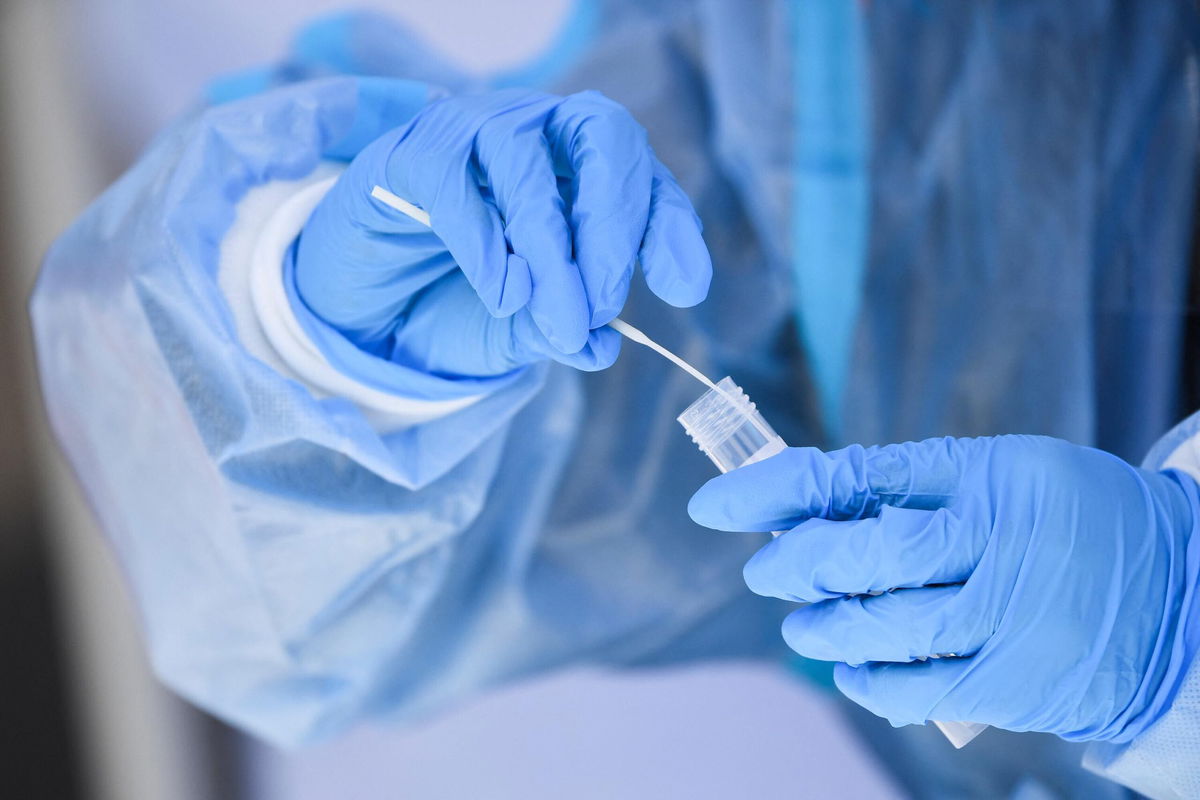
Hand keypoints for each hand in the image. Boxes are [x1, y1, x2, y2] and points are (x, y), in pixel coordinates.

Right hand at [293, 88, 711, 378]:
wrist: (371, 308)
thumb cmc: (461, 302)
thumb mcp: (523, 331)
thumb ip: (562, 332)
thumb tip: (602, 345)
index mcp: (581, 169)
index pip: (643, 175)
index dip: (667, 226)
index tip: (683, 289)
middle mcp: (537, 134)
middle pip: (599, 133)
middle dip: (613, 220)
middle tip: (605, 304)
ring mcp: (472, 133)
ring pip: (524, 157)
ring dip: (548, 243)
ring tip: (555, 315)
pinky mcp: (411, 154)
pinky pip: (452, 178)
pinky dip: (484, 240)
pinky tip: (502, 293)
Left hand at [688, 435, 1199, 742]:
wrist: (1180, 596)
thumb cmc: (1068, 523)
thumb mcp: (1004, 476)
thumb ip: (911, 489)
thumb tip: (804, 510)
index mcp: (987, 474)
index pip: (857, 476)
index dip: (774, 491)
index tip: (716, 505)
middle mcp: (998, 540)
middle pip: (864, 554)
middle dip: (795, 566)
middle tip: (766, 573)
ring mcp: (1008, 615)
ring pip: (882, 626)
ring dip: (823, 628)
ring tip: (803, 628)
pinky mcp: (1014, 681)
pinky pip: (916, 688)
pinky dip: (869, 680)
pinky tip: (850, 669)